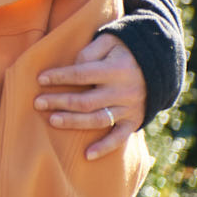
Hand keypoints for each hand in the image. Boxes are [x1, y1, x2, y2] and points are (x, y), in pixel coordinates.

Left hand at [35, 32, 146, 160]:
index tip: (40, 79)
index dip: (60, 77)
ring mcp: (129, 108)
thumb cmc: (124, 50)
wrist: (158, 65)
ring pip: (98, 119)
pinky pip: (120, 138)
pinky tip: (87, 155)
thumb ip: (90, 51)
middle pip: (86, 101)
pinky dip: (105, 148)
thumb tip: (73, 66)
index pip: (82, 75)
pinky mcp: (134, 121)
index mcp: (116, 70)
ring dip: (73, 122)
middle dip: (60, 102)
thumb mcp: (110, 41)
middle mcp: (123, 91)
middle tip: (38, 102)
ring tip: (52, 120)